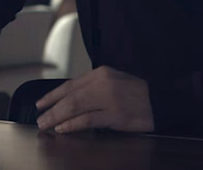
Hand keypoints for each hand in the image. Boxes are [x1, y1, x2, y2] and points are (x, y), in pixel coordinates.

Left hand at [35, 66, 154, 133]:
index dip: (52, 95)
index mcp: (101, 73)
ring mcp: (109, 98)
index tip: (41, 103)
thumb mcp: (113, 82)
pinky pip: (88, 120)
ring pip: (75, 107)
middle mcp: (103, 83)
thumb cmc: (137, 94)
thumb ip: (93, 88)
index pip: (70, 84)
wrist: (162, 101)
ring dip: (57, 117)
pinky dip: (72, 125)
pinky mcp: (116, 114)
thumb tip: (70, 100)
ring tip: (47, 125)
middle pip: (69, 96)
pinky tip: (63, 129)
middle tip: (40, 119)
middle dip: (51, 109)